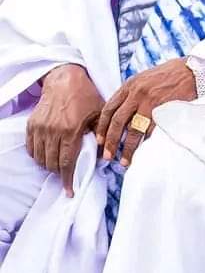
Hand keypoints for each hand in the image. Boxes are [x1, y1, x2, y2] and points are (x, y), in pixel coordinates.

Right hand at [25, 64, 103, 197]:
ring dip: (49, 166)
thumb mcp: (100, 113)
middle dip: (60, 172)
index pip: (67, 162)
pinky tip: (47, 155)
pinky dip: (38, 156)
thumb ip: (101, 134)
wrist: (65, 80)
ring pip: (41, 158)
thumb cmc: (86, 96)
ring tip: (59, 165)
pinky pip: (32, 149)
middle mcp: (53, 131)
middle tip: (68, 173)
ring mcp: (40, 128)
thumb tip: (104, 156)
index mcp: (71, 130)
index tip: (70, 192)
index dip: (68, 179)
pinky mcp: (32, 125)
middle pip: (52, 163)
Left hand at [95, 58, 194, 166]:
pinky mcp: (164, 111)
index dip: (102, 127)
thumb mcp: (147, 77)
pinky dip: (146, 144)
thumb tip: (122, 111)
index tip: (100, 140)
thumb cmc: (173, 73)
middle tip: (107, 156)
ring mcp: (151, 103)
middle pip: (117, 122)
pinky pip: (151, 132)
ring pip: (133, 131)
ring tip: (124, 161)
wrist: (196, 71)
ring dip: (128, 149)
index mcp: (130, 85)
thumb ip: (133, 92)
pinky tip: (144, 153)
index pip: (109, 109)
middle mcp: (137, 94)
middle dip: (111, 142)